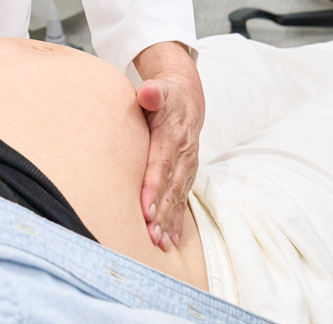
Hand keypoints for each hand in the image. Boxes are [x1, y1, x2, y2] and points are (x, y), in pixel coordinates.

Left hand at [132, 41, 203, 251]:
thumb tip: (149, 92)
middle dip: (162, 212)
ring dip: (170, 221)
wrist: (187, 97)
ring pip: (178, 197)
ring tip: (160, 242)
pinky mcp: (188, 174)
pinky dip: (177, 220)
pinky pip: (183, 199)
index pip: (162, 163)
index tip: (144, 208)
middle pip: (172, 186)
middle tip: (150, 234)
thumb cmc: (165, 95)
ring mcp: (188, 166)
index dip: (153, 186)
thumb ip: (153, 92)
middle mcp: (184, 153)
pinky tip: (170, 239)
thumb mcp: (160, 88)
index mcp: (174, 134)